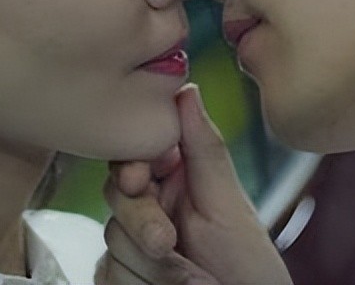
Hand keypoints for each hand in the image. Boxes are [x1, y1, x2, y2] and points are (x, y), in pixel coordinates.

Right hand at [97, 85, 290, 284]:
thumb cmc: (249, 269)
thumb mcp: (228, 206)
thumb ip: (202, 149)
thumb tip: (185, 88)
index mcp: (179, 180)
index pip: (134, 156)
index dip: (131, 166)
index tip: (141, 178)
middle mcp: (151, 210)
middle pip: (115, 198)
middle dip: (141, 222)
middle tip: (168, 244)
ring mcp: (132, 249)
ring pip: (110, 243)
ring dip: (151, 268)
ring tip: (191, 280)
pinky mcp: (119, 280)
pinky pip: (106, 276)